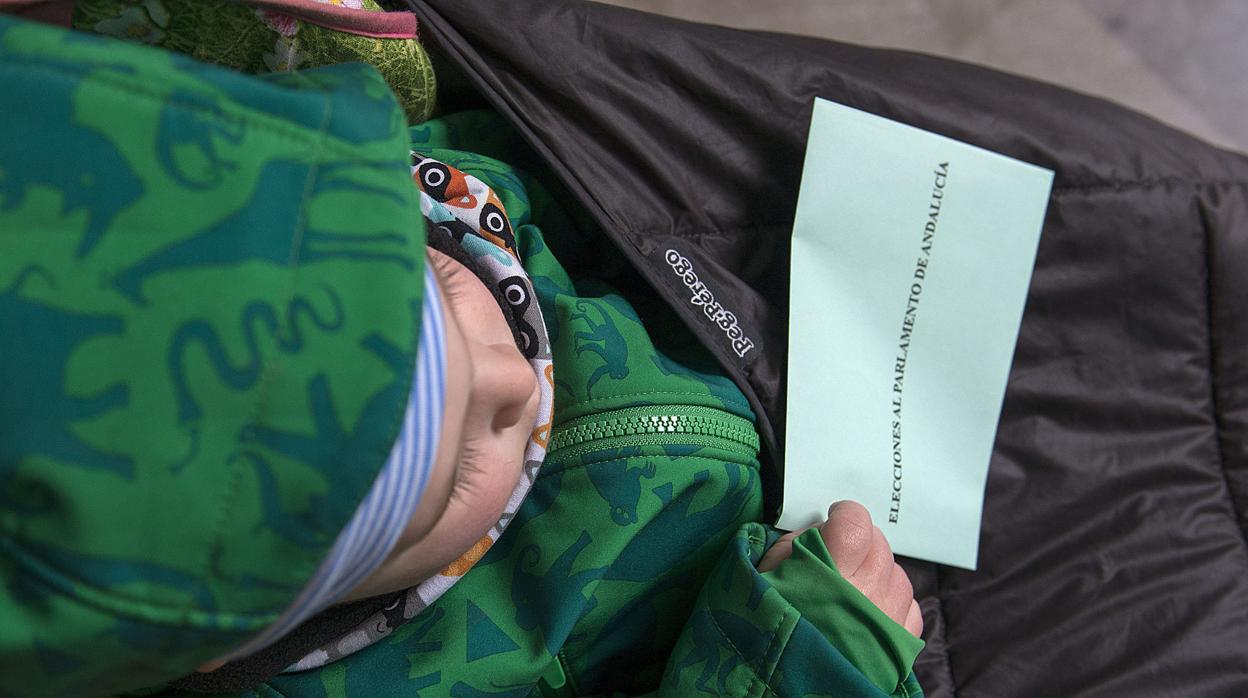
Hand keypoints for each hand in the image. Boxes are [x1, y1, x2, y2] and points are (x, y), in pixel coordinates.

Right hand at [758, 500, 922, 636]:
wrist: (788, 689)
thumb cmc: (769, 632)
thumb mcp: (761, 577)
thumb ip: (793, 546)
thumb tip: (819, 531)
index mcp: (832, 568)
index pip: (855, 520)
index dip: (844, 515)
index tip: (835, 520)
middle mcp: (867, 588)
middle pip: (878, 544)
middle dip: (859, 543)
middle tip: (836, 557)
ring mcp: (888, 616)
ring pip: (897, 573)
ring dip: (877, 573)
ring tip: (850, 589)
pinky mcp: (901, 641)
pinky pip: (909, 606)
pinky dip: (892, 603)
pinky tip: (868, 610)